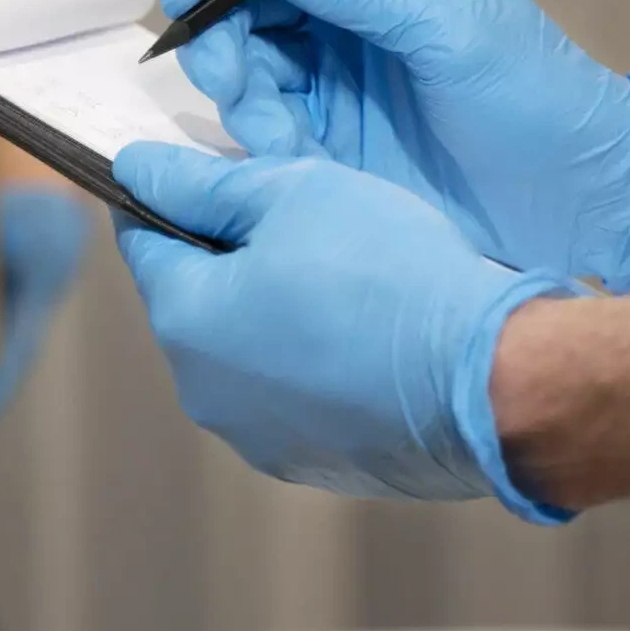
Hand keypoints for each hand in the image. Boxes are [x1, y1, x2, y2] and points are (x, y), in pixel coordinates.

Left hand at [112, 144, 566, 517]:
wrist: (493, 379)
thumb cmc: (393, 274)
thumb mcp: (293, 192)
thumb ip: (202, 183)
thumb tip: (136, 168)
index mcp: (185, 319)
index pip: (141, 240)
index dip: (166, 196)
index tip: (197, 172)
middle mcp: (205, 391)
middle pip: (194, 299)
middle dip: (229, 255)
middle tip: (296, 216)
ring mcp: (258, 437)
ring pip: (243, 350)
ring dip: (272, 311)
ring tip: (342, 274)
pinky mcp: (314, 462)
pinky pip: (292, 395)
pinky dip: (312, 360)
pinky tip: (365, 331)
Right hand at [164, 0, 629, 292]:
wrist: (580, 201)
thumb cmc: (538, 98)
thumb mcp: (450, 30)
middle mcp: (350, 9)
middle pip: (243, 3)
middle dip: (223, 43)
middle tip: (232, 86)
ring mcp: (339, 75)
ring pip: (247, 70)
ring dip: (245, 104)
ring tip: (281, 141)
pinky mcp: (334, 138)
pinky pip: (268, 129)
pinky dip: (266, 146)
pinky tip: (298, 166)